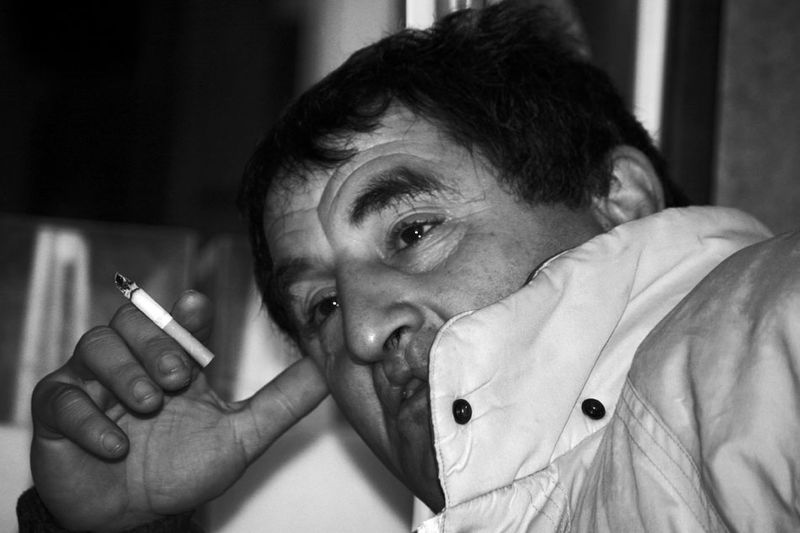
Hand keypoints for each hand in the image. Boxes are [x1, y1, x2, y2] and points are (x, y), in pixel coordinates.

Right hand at [30, 291, 327, 530]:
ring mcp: (92, 385)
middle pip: (132, 321)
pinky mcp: (58, 413)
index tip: (198, 306)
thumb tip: (327, 369)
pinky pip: (61, 398)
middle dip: (155, 342)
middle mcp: (133, 363)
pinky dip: (89, 419)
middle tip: (179, 376)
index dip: (186, 310)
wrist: (139, 519)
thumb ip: (283, 401)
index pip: (178, 320)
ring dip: (124, 373)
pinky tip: (115, 445)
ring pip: (94, 345)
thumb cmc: (185, 470)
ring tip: (149, 404)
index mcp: (176, 361)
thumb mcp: (242, 435)